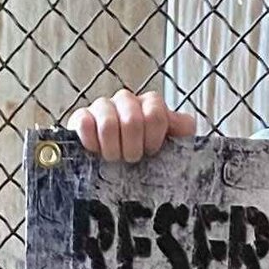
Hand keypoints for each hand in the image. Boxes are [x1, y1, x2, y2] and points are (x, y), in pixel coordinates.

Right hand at [72, 91, 197, 162]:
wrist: (110, 167)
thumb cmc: (142, 156)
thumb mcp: (167, 145)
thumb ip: (180, 131)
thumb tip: (187, 125)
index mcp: (149, 105)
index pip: (155, 113)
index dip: (153, 138)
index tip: (150, 152)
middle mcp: (126, 101)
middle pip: (132, 120)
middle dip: (132, 148)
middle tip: (130, 160)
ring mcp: (102, 107)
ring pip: (108, 123)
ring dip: (112, 150)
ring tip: (113, 159)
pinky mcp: (81, 117)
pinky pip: (84, 123)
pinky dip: (91, 142)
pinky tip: (95, 152)